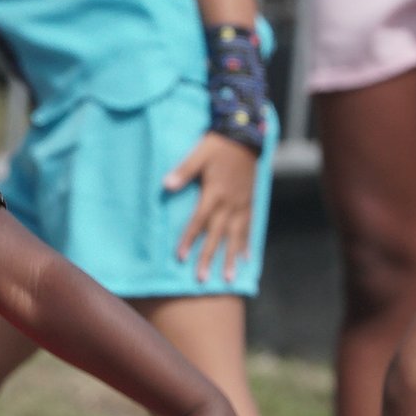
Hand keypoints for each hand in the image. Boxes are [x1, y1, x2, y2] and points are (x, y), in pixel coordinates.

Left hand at [165, 132, 260, 284]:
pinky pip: (250, 227)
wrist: (245, 137)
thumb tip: (165, 185)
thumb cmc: (218, 144)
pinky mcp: (250, 202)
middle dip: (208, 257)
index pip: (199, 220)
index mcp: (215, 192)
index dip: (189, 239)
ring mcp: (242, 204)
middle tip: (201, 279)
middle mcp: (230, 203)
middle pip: (217, 234)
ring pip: (236, 236)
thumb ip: (183, 171)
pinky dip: (247, 244)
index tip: (181, 257)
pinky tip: (246, 259)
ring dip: (230, 258)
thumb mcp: (198, 154)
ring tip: (227, 278)